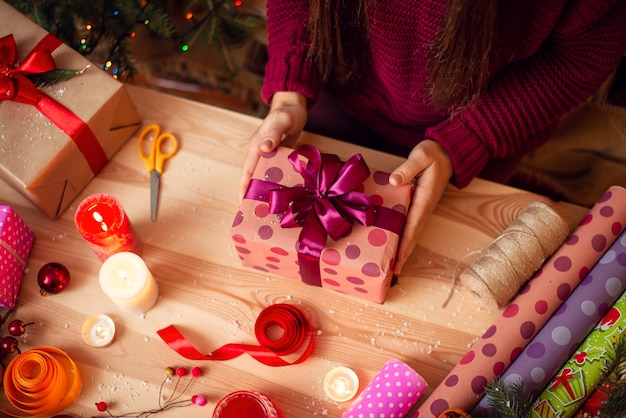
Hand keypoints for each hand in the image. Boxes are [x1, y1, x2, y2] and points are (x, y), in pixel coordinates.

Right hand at [238, 92, 307, 201]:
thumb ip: (273, 133)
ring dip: (266, 192)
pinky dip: (279, 186)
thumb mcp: (282, 121)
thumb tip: (264, 147)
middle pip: (253, 178)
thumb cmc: (287, 112)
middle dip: (252, 195)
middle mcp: (261, 154)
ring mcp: (270, 157)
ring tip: (270, 211)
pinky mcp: (280, 159)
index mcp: (256, 147)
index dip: (243, 188)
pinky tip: (286, 198)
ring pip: (265, 178)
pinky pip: (277, 175)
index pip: (246, 171)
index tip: (240, 203)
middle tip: (256, 214)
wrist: (295, 107)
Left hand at [389, 140, 452, 273]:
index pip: (413, 224)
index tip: (398, 258)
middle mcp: (425, 207)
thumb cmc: (433, 153)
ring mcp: (423, 208)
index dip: (405, 242)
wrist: (448, 153)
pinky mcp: (420, 206)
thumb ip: (408, 168)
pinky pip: (411, 225)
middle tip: (393, 272)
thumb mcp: (421, 155)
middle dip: (404, 253)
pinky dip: (404, 238)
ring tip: (393, 266)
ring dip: (404, 249)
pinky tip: (395, 245)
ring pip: (413, 232)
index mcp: (424, 198)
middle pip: (413, 235)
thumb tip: (394, 181)